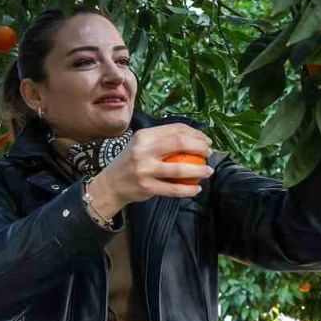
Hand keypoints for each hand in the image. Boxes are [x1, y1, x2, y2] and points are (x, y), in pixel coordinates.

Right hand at [86, 124, 212, 214]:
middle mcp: (143, 151)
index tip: (206, 141)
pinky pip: (173, 189)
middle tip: (209, 153)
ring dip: (199, 170)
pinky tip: (197, 189)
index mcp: (144, 136)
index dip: (196, 134)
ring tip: (209, 171)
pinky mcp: (146, 187)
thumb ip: (162, 140)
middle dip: (200, 147)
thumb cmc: (131, 162)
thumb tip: (194, 138)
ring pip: (179, 169)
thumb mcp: (141, 145)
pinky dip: (188, 190)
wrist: (110, 184)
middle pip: (179, 143)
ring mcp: (144, 170)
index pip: (175, 129)